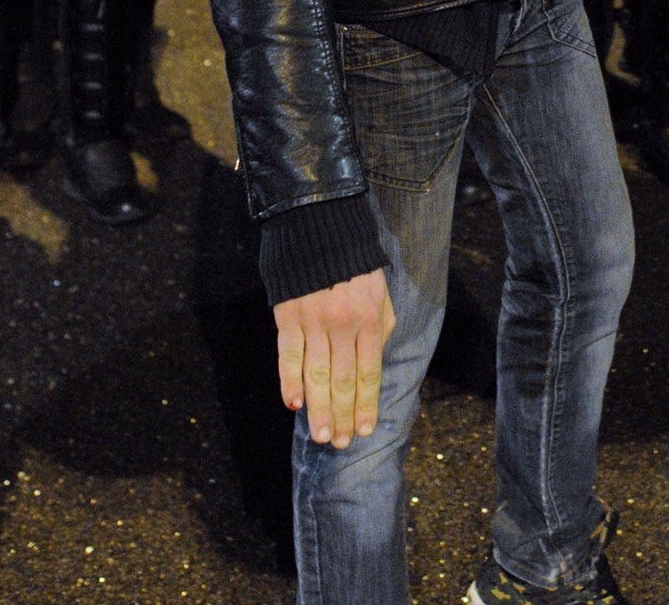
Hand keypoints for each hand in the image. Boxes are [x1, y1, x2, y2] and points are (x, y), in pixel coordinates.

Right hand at [273, 266, 395, 448]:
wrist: (320, 225)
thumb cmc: (354, 264)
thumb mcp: (380, 293)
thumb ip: (379, 329)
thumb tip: (372, 364)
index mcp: (369, 320)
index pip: (369, 373)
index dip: (366, 404)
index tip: (363, 431)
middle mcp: (344, 325)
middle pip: (344, 380)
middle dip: (343, 415)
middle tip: (339, 444)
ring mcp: (315, 321)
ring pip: (317, 374)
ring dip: (319, 408)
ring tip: (321, 436)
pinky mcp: (289, 315)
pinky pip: (288, 354)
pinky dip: (289, 381)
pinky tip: (293, 404)